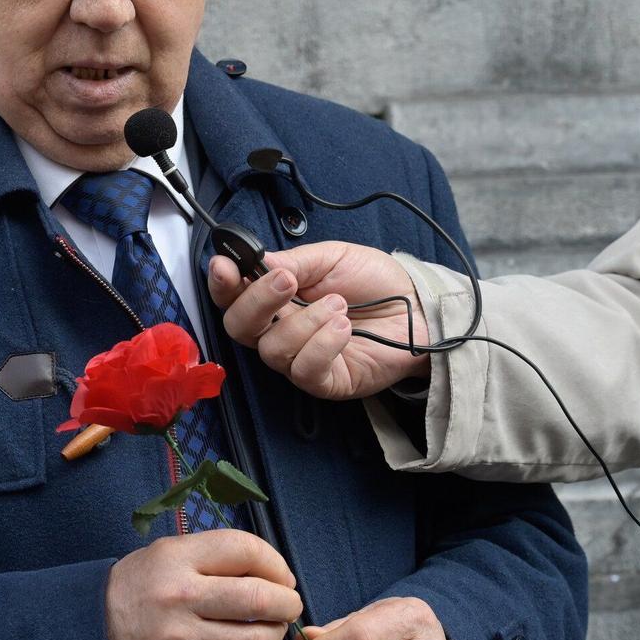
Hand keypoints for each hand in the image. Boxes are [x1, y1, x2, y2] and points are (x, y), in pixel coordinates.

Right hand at [106, 531, 302, 639]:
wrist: (86, 634)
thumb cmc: (136, 589)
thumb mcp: (165, 555)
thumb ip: (214, 557)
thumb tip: (273, 573)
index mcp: (175, 558)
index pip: (245, 550)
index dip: (276, 562)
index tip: (282, 575)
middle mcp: (179, 597)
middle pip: (259, 598)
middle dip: (287, 602)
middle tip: (289, 604)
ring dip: (275, 635)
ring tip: (273, 628)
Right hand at [205, 243, 430, 399]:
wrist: (418, 308)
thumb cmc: (375, 283)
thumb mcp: (333, 257)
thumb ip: (294, 260)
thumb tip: (257, 262)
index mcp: (276, 297)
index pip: (232, 296)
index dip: (221, 284)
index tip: (226, 266)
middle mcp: (280, 329)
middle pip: (238, 328)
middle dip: (256, 302)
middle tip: (287, 282)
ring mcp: (299, 359)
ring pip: (272, 350)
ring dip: (306, 322)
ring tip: (339, 305)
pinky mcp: (324, 382)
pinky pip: (304, 370)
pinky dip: (323, 345)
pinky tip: (344, 328)